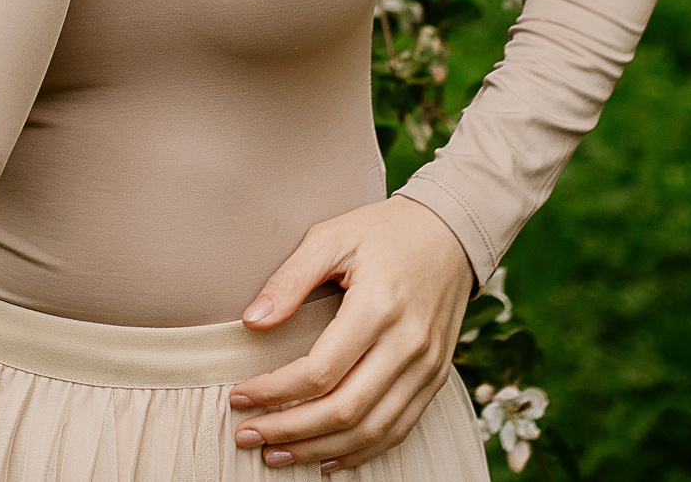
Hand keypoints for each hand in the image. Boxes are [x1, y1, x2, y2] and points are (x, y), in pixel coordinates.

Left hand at [226, 195, 474, 472]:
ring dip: (320, 450)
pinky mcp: (436, 378)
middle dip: (289, 431)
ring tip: (277, 455)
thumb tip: (253, 322)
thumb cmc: (384, 232)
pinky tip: (326, 459)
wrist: (452, 232)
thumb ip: (291, 278)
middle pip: (345, 410)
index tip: (238, 396)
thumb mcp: (332, 236)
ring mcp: (427, 367)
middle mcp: (407, 345)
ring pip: (372, 430)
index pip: (319, 371)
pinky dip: (361, 452)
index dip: (274, 392)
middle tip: (247, 435)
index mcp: (378, 308)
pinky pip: (399, 429)